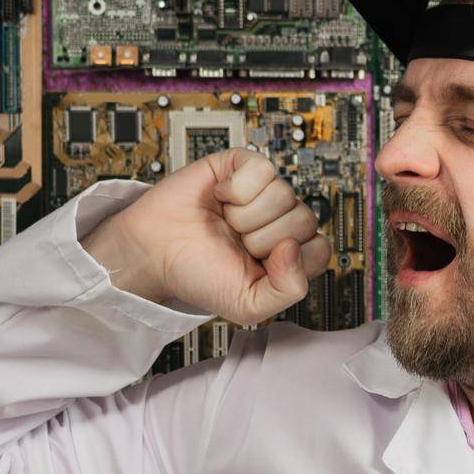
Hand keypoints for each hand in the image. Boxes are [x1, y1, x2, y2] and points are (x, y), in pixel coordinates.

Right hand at [79, 147, 333, 324]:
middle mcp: (279, 221)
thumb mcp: (247, 306)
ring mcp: (262, 193)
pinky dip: (237, 188)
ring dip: (245, 215)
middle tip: (235, 244)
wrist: (153, 252)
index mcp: (288, 255)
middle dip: (262, 239)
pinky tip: (221, 198)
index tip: (259, 265)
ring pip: (284, 194)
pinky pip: (263, 169)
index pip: (320, 251)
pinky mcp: (241, 167)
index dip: (290, 261)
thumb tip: (294, 248)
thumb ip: (287, 290)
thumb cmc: (197, 275)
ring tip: (226, 223)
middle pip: (304, 220)